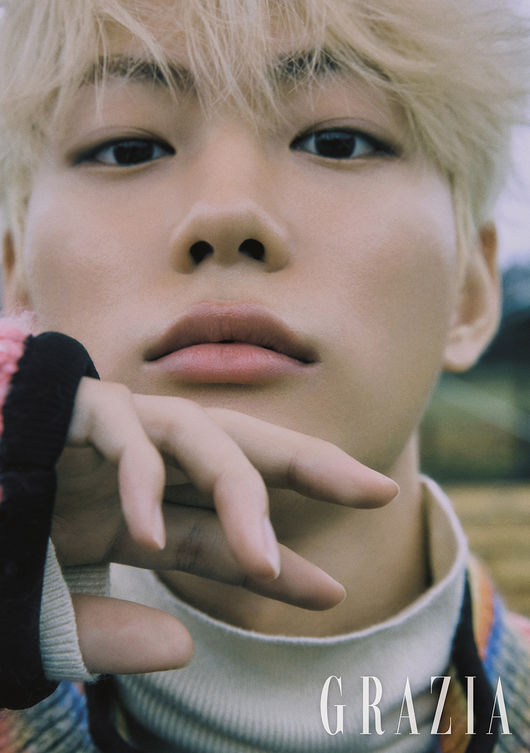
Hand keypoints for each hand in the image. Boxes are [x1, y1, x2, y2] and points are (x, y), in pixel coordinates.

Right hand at [53, 378, 397, 673]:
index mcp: (136, 511)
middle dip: (308, 466)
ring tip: (266, 561)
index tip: (329, 592)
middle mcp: (133, 465)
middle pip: (237, 452)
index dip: (275, 559)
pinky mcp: (68, 412)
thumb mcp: (46, 606)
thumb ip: (107, 630)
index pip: (220, 530)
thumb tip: (184, 643)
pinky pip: (121, 433)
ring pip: (197, 435)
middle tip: (379, 490)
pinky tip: (147, 536)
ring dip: (238, 491)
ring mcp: (104, 434)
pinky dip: (138, 479)